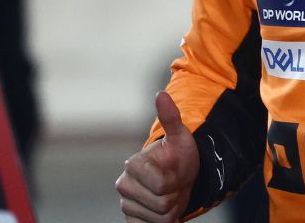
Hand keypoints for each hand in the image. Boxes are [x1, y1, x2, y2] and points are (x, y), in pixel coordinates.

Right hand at [116, 91, 198, 222]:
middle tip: (174, 185)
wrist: (178, 177)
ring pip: (161, 218)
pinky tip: (163, 212)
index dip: (176, 181)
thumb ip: (171, 117)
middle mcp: (124, 185)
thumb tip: (161, 94)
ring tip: (170, 195)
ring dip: (172, 210)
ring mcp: (126, 204)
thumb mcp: (180, 137)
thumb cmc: (178, 157)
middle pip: (162, 204)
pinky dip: (163, 222)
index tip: (175, 172)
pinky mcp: (131, 220)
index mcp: (133, 165)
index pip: (162, 185)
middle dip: (176, 196)